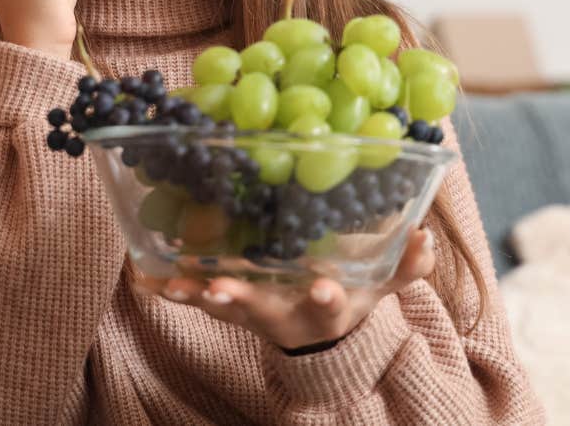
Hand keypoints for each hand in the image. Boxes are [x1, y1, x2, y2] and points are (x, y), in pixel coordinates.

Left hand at [133, 225, 434, 350]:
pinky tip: (144, 277)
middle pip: (261, 313)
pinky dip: (173, 290)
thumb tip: (425, 235)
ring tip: (171, 284)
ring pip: (222, 308)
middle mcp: (283, 316)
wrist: (314, 334)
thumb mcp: (379, 286)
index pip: (328, 307)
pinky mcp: (228, 305)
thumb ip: (405, 265)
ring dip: (197, 295)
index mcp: (324, 310)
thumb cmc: (348, 298)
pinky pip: (198, 298)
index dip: (326, 298)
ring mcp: (251, 313)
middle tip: (220, 290)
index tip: (322, 287)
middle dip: (242, 301)